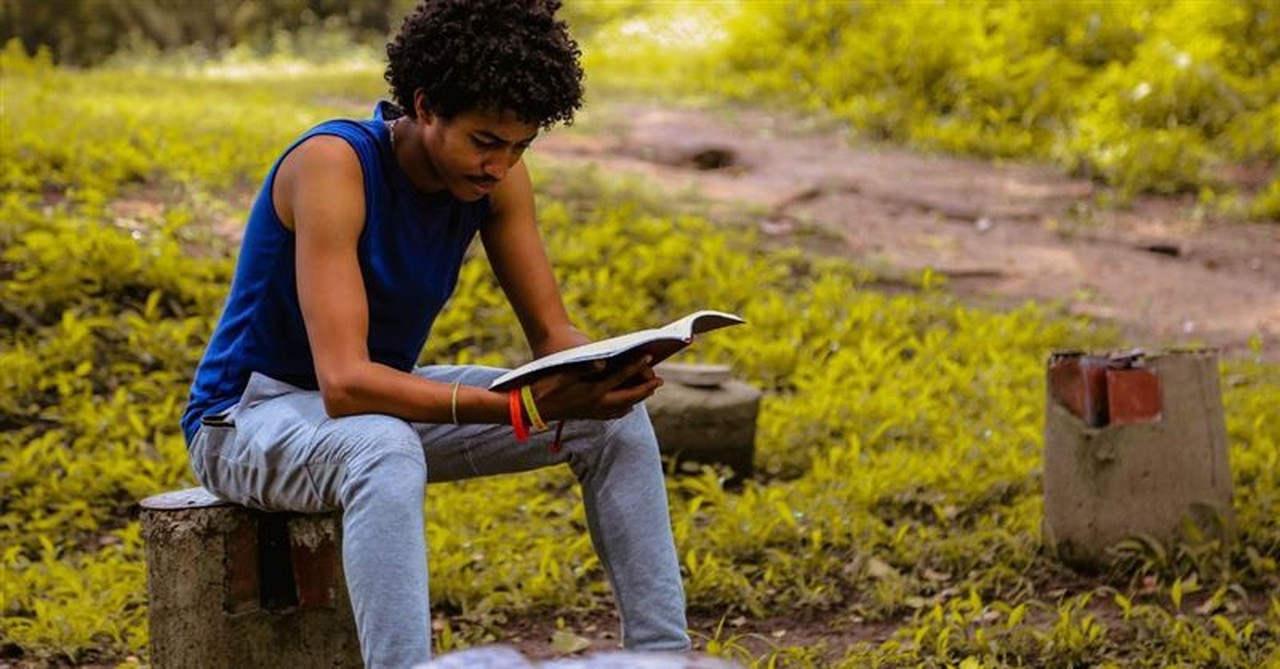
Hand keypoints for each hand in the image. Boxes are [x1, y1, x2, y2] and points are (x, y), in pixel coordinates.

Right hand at [529, 355, 662, 420]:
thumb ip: (583, 368)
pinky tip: (627, 407)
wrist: (530, 408)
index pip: (620, 376)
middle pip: (629, 396)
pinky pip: (612, 415)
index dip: (636, 365)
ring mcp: (593, 412)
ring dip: (637, 399)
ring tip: (649, 391)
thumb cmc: (544, 386)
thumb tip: (603, 362)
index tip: (648, 356)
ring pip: (623, 407)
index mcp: (592, 391)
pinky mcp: (588, 415)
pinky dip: (623, 409)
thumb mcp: (561, 373)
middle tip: (660, 381)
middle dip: (646, 388)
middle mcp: (596, 404)